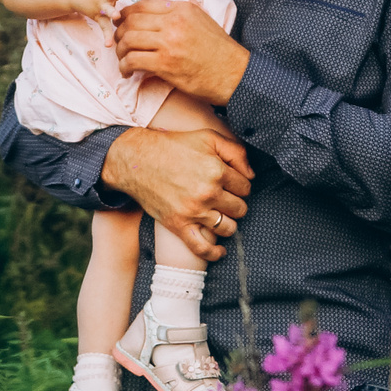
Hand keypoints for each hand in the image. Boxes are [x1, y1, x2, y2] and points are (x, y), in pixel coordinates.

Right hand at [102, 127, 251, 261]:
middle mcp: (208, 193)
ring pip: (228, 228)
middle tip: (226, 199)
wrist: (138, 161)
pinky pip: (202, 248)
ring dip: (229, 224)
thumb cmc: (174, 146)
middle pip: (240, 208)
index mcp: (217, 170)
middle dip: (236, 204)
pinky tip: (220, 251)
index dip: (241, 185)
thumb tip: (251, 174)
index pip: (246, 187)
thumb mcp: (207, 137)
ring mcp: (194, 211)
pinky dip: (214, 253)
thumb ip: (235, 151)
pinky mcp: (179, 225)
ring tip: (222, 216)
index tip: (233, 185)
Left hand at [114, 0, 250, 104]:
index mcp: (182, 8)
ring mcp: (169, 42)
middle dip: (119, 32)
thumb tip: (152, 17)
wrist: (234, 74)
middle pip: (131, 21)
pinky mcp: (165, 64)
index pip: (142, 5)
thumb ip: (178, 15)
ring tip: (123, 59)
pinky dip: (125, 67)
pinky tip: (127, 72)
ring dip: (120, 51)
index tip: (121, 23)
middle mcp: (174, 22)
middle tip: (118, 43)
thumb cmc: (218, 51)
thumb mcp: (201, 21)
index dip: (126, 14)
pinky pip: (133, 60)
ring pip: (128, 40)